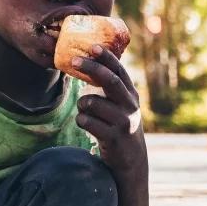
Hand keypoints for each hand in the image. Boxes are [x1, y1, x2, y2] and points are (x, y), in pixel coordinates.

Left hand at [71, 44, 147, 175]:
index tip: (93, 46)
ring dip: (82, 105)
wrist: (131, 159)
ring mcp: (122, 122)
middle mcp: (130, 106)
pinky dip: (81, 120)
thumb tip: (93, 62)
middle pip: (109, 80)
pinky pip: (86, 121)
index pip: (119, 71)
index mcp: (131, 95)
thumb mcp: (123, 105)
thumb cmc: (120, 126)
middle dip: (91, 68)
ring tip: (86, 111)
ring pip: (91, 102)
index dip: (106, 57)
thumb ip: (113, 87)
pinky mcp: (112, 137)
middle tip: (74, 60)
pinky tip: (87, 125)